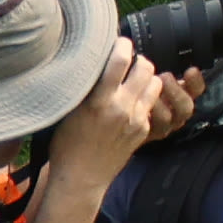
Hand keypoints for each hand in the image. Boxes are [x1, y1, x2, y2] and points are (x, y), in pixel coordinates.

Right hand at [59, 45, 196, 178]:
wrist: (81, 179)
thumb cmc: (67, 145)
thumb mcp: (69, 111)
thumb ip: (86, 87)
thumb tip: (93, 60)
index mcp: (99, 102)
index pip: (120, 61)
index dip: (122, 46)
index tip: (119, 43)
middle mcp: (121, 108)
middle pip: (145, 67)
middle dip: (138, 60)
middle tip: (128, 63)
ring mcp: (136, 120)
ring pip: (155, 83)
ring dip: (146, 78)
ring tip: (133, 81)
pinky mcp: (144, 130)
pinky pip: (151, 103)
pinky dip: (144, 98)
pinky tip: (131, 102)